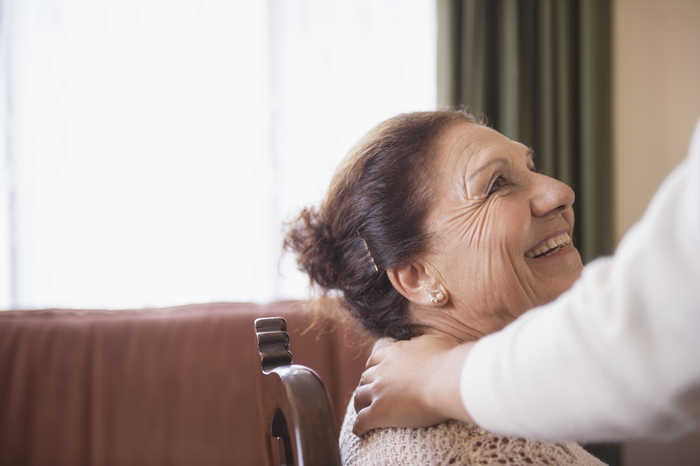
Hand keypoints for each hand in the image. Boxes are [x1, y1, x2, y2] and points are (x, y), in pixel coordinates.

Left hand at [352, 334, 475, 435]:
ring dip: (359, 404)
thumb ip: (422, 342)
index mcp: (394, 353)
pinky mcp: (379, 411)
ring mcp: (379, 390)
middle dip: (366, 385)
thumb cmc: (449, 362)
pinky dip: (359, 426)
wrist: (448, 381)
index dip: (375, 368)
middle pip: (366, 377)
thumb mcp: (435, 342)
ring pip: (359, 396)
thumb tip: (417, 344)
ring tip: (361, 411)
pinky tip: (360, 431)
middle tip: (370, 393)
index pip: (376, 359)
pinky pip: (362, 420)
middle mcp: (382, 370)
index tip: (377, 374)